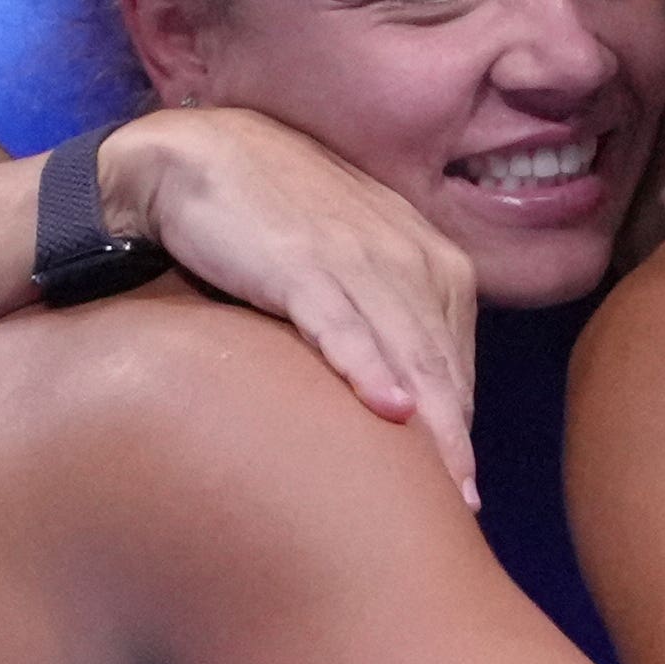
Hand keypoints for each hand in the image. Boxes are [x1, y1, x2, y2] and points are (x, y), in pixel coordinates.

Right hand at [99, 108, 478, 502]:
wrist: (197, 155)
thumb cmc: (275, 215)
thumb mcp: (349, 258)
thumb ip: (385, 310)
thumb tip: (404, 392)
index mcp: (426, 254)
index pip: (455, 351)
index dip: (461, 417)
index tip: (465, 483)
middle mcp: (403, 253)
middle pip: (440, 359)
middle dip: (457, 435)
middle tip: (467, 507)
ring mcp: (352, 257)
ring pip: (405, 349)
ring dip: (432, 419)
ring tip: (448, 483)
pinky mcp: (298, 263)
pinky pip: (340, 322)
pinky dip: (366, 365)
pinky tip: (388, 409)